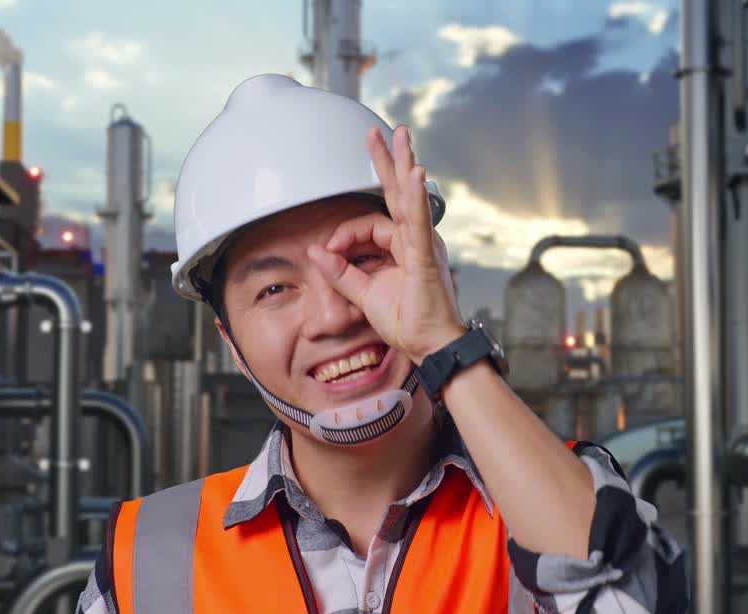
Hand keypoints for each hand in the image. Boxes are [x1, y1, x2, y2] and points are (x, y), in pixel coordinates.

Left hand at [307, 125, 464, 365]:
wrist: (431, 347)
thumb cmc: (408, 323)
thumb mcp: (364, 295)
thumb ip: (340, 273)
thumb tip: (316, 252)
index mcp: (404, 248)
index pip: (370, 224)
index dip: (344, 234)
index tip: (329, 253)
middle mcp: (417, 240)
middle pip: (398, 193)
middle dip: (389, 161)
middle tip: (382, 133)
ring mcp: (424, 246)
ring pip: (409, 199)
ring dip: (403, 166)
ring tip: (401, 137)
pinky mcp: (426, 257)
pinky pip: (417, 223)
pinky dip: (414, 199)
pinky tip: (413, 175)